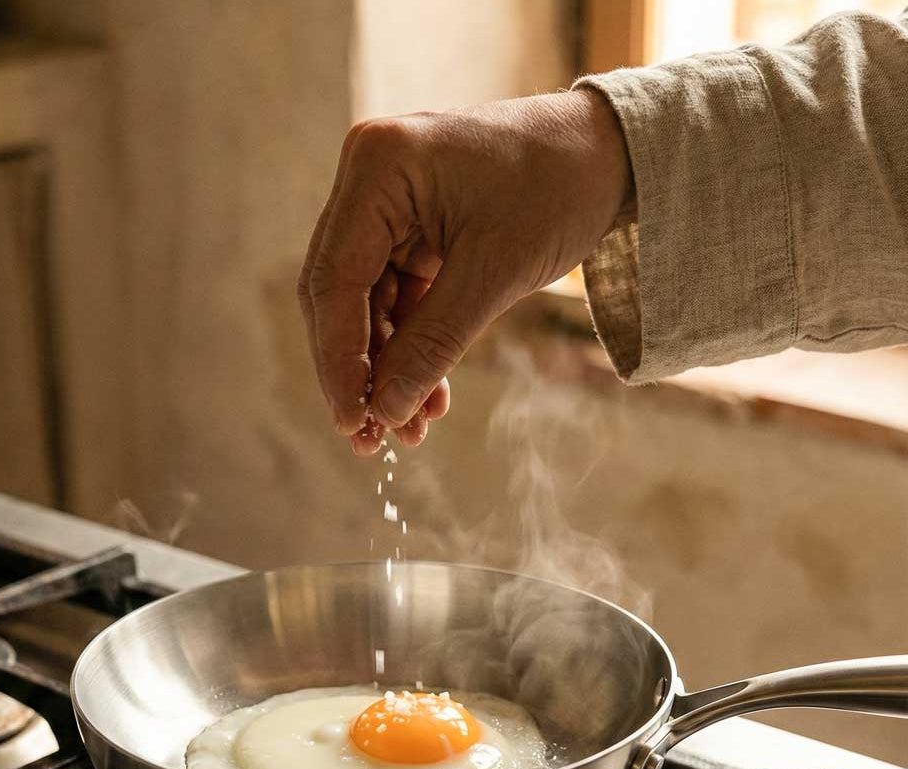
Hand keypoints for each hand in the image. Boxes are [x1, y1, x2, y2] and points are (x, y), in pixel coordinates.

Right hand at [298, 88, 631, 453]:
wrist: (609, 155)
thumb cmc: (559, 188)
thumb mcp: (495, 274)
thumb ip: (433, 344)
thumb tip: (385, 412)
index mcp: (379, 168)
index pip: (334, 280)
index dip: (339, 360)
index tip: (353, 421)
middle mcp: (369, 182)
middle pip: (338, 296)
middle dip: (359, 372)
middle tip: (371, 439)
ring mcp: (387, 207)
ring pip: (366, 308)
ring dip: (387, 370)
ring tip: (409, 430)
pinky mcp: (410, 232)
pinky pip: (397, 301)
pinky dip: (412, 349)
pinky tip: (428, 398)